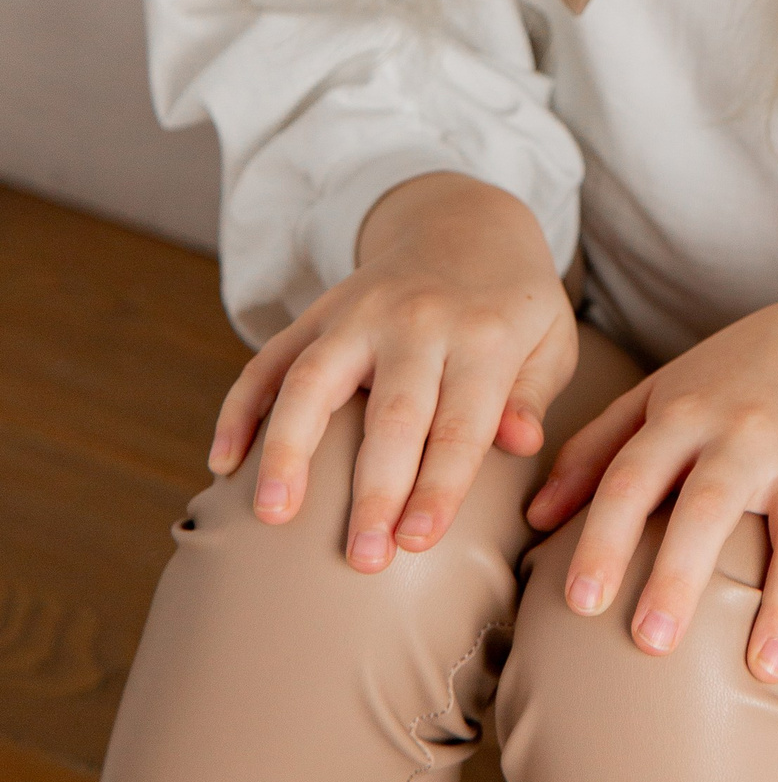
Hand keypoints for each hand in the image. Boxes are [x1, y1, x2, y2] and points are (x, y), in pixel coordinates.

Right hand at [208, 173, 576, 572]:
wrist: (467, 223)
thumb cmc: (513, 308)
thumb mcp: (550, 340)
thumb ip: (532, 395)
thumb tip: (521, 442)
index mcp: (485, 335)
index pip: (461, 423)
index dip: (439, 486)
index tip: (416, 543)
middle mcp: (419, 321)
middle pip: (391, 413)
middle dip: (374, 490)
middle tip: (361, 558)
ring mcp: (361, 313)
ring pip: (314, 379)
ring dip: (289, 447)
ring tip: (270, 513)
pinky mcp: (319, 312)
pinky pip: (269, 358)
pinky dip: (240, 408)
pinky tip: (224, 462)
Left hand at [525, 295, 777, 682]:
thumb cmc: (726, 383)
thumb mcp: (656, 398)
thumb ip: (595, 452)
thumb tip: (533, 518)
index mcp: (685, 413)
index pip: (633, 476)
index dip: (605, 538)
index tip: (579, 603)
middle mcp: (748, 432)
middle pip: (711, 503)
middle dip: (682, 572)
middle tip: (652, 642)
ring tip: (766, 671)